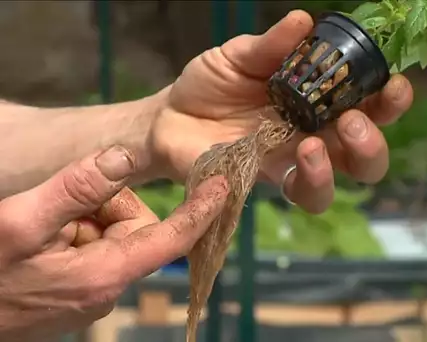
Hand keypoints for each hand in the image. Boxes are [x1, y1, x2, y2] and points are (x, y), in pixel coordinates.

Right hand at [0, 146, 227, 341]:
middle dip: (106, 205)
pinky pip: (93, 248)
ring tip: (43, 224)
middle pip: (135, 227)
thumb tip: (126, 156)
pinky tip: (43, 236)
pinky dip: (74, 232)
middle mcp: (108, 288)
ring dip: (85, 218)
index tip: (225, 182)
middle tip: (61, 205)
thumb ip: (78, 187)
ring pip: (111, 234)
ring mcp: (91, 292)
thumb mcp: (23, 221)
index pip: (173, 239)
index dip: (201, 209)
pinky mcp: (77, 290)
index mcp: (106, 275)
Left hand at [151, 10, 412, 212]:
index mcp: (319, 102)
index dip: (389, 100)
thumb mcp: (240, 56)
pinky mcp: (269, 182)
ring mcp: (294, 164)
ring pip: (340, 183)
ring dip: (342, 166)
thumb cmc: (212, 84)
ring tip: (314, 143)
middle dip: (372, 141)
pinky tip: (296, 155)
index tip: (391, 85)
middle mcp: (316, 136)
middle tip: (352, 120)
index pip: (368, 106)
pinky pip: (302, 193)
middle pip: (366, 154)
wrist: (170, 116)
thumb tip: (303, 21)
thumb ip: (271, 46)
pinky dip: (310, 178)